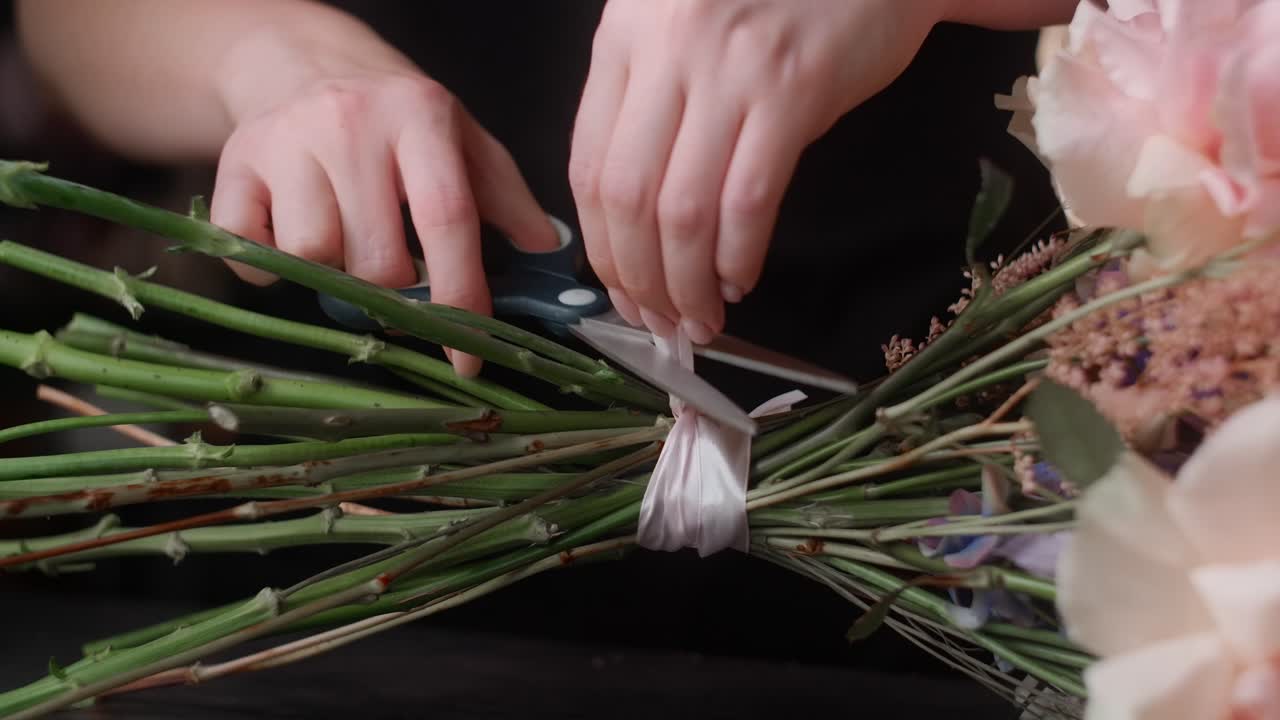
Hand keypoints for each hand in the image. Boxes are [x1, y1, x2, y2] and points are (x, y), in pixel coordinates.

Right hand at [211, 40, 556, 376]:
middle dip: (393, 288)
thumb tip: (547, 251)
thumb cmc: (395, 116)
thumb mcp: (461, 140)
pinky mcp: (234, 162)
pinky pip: (250, 252)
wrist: (303, 60)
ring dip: (333, 271)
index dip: (460, 296)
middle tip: (393, 267)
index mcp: (420, 116)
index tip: (468, 357)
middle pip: (377, 259)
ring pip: (313, 256)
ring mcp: (286, 140)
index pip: (447, 219)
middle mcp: (351, 122)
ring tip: (344, 238)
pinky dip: (270, 265)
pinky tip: (290, 234)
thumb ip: (506, 197)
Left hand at [569, 0, 944, 342]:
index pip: (587, 166)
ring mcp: (729, 69)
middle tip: (658, 323)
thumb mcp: (682, 27)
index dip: (600, 248)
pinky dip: (737, 255)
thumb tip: (627, 218)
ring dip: (686, 284)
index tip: (620, 292)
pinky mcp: (793, 89)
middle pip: (626, 197)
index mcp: (624, 37)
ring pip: (682, 210)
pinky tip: (739, 281)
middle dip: (636, 280)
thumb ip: (645, 99)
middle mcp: (666, 50)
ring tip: (699, 320)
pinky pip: (748, 199)